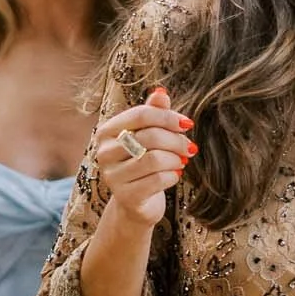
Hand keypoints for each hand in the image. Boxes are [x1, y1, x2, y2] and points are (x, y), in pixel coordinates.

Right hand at [92, 88, 195, 231]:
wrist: (136, 202)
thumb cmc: (143, 163)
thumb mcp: (147, 135)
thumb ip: (153, 114)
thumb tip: (161, 93)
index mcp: (107, 131)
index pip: (141, 114)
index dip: (168, 117)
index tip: (186, 124)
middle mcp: (104, 152)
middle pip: (150, 136)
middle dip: (177, 140)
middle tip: (190, 147)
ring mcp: (112, 176)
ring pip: (155, 159)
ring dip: (175, 159)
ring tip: (181, 161)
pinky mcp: (125, 196)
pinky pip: (157, 180)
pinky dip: (172, 176)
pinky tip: (174, 176)